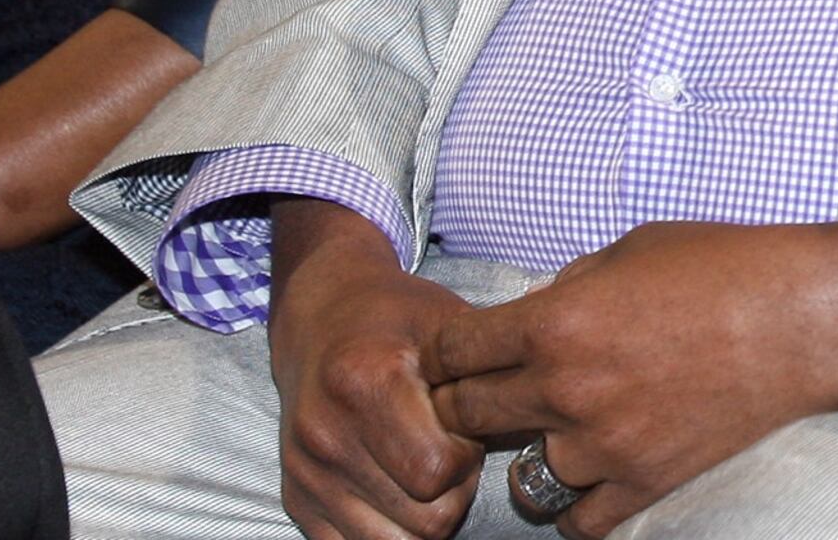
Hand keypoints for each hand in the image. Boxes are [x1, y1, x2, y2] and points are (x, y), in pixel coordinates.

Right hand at [266, 200, 480, 539]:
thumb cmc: (397, 319)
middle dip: (453, 493)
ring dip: (422, 517)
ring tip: (423, 471)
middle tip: (451, 454)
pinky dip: (387, 530)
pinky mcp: (296, 497)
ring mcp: (307, 471)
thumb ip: (489, 374)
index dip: (467, 458)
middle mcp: (327, 433)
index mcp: (366, 382)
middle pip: (424, 518)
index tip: (467, 429)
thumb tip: (542, 421)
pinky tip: (395, 489)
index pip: (437, 471)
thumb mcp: (448, 325)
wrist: (321, 320)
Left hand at [425, 219, 837, 536]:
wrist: (807, 316)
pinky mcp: (646, 482)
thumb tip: (535, 313)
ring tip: (557, 433)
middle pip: (465, 416)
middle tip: (489, 395)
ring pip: (520, 476)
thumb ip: (568, 287)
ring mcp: (605, 444)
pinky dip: (577, 503)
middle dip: (465, 403)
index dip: (443, 353)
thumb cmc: (725, 266)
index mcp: (555, 321)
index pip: (449, 352)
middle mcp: (567, 388)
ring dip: (531, 454)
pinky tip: (592, 474)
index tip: (456, 355)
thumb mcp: (631, 249)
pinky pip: (578, 520)